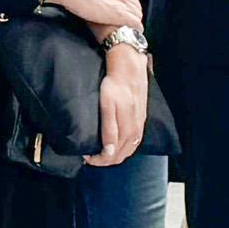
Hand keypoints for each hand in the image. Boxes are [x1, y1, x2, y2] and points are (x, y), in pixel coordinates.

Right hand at [42, 0, 143, 29]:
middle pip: (136, 5)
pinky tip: (132, 32)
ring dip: (135, 21)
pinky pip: (135, 23)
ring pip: (137, 14)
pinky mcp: (119, 14)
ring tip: (130, 29)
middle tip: (127, 22)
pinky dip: (136, 28)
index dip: (129, 3)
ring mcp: (123, 2)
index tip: (124, 10)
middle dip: (133, 13)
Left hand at [87, 46, 147, 169]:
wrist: (129, 66)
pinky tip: (117, 143)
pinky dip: (125, 147)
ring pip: (129, 149)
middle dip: (106, 160)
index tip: (86, 157)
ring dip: (116, 155)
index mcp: (127, 129)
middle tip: (91, 156)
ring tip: (102, 152)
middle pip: (122, 155)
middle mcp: (135, 130)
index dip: (99, 160)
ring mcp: (140, 124)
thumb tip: (108, 152)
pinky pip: (135, 140)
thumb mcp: (108, 107)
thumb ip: (109, 130)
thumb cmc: (114, 85)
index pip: (113, 155)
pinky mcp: (142, 117)